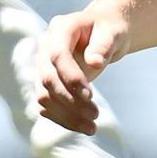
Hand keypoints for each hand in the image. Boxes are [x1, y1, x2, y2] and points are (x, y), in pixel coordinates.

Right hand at [38, 6, 128, 132]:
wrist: (103, 33)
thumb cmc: (109, 30)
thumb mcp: (113, 32)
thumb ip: (103, 45)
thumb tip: (94, 63)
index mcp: (60, 29)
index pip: (57, 55)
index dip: (70, 76)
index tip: (90, 95)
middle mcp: (45, 48)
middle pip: (47, 78)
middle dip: (69, 100)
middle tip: (95, 116)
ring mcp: (43, 66)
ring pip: (43, 95)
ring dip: (65, 114)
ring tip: (92, 128)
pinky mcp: (47, 82)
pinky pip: (47, 104)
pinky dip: (62, 118)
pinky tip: (82, 126)